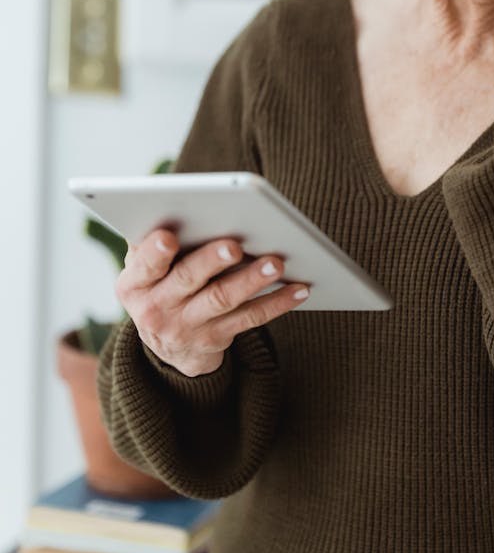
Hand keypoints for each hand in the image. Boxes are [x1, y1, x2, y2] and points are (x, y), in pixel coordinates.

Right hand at [116, 229, 309, 376]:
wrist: (168, 344)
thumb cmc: (161, 284)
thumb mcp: (145, 269)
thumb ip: (154, 243)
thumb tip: (186, 207)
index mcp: (135, 284)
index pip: (144, 265)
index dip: (155, 252)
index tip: (169, 237)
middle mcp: (155, 309)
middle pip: (187, 280)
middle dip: (211, 261)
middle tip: (234, 244)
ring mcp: (185, 328)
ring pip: (222, 299)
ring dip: (251, 280)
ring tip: (275, 263)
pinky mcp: (215, 339)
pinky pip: (250, 319)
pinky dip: (276, 302)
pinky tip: (298, 288)